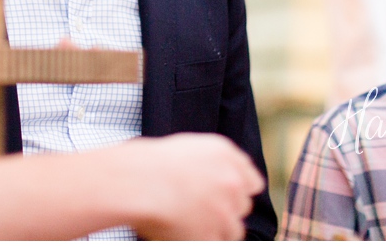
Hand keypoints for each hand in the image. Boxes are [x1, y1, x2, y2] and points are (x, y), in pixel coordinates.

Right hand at [116, 134, 262, 240]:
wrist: (135, 182)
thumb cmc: (145, 163)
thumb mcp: (185, 148)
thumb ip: (208, 163)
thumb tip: (211, 181)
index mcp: (225, 155)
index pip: (251, 182)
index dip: (235, 190)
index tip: (220, 195)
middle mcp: (232, 182)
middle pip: (242, 205)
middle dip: (224, 208)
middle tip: (197, 208)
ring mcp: (225, 211)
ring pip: (233, 229)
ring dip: (216, 228)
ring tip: (187, 222)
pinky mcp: (212, 236)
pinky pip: (214, 242)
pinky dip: (200, 239)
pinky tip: (180, 230)